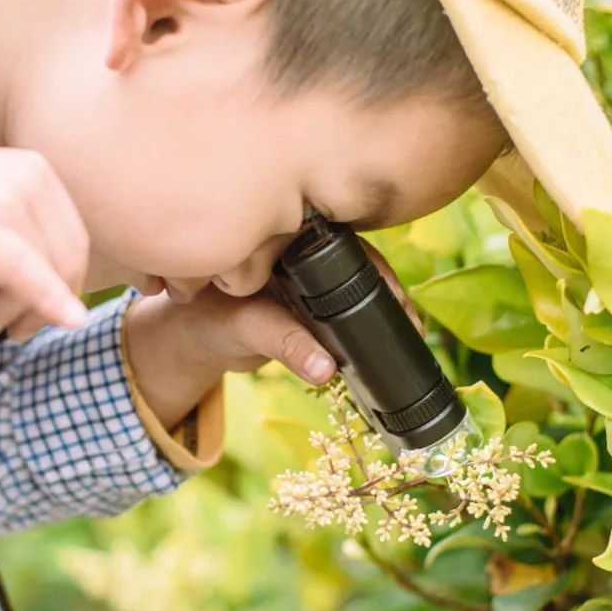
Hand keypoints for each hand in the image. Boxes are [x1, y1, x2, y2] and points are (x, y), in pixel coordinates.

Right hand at [0, 149, 88, 339]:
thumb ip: (31, 229)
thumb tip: (73, 287)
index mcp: (36, 169)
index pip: (73, 239)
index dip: (66, 284)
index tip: (49, 312)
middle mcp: (28, 176)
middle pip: (67, 257)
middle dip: (48, 302)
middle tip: (16, 329)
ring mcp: (6, 197)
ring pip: (47, 272)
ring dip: (19, 310)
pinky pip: (28, 273)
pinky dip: (49, 300)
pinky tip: (62, 319)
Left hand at [122, 239, 421, 429]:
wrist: (198, 335)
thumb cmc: (213, 317)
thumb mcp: (248, 328)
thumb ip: (285, 344)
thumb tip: (328, 369)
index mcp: (290, 241)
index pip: (345, 247)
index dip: (375, 270)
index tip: (397, 298)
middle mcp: (307, 253)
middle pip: (362, 266)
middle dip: (390, 291)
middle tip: (413, 322)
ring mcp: (314, 279)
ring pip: (360, 289)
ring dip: (386, 309)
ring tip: (413, 333)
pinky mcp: (316, 304)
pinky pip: (350, 309)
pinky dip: (370, 324)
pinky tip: (394, 340)